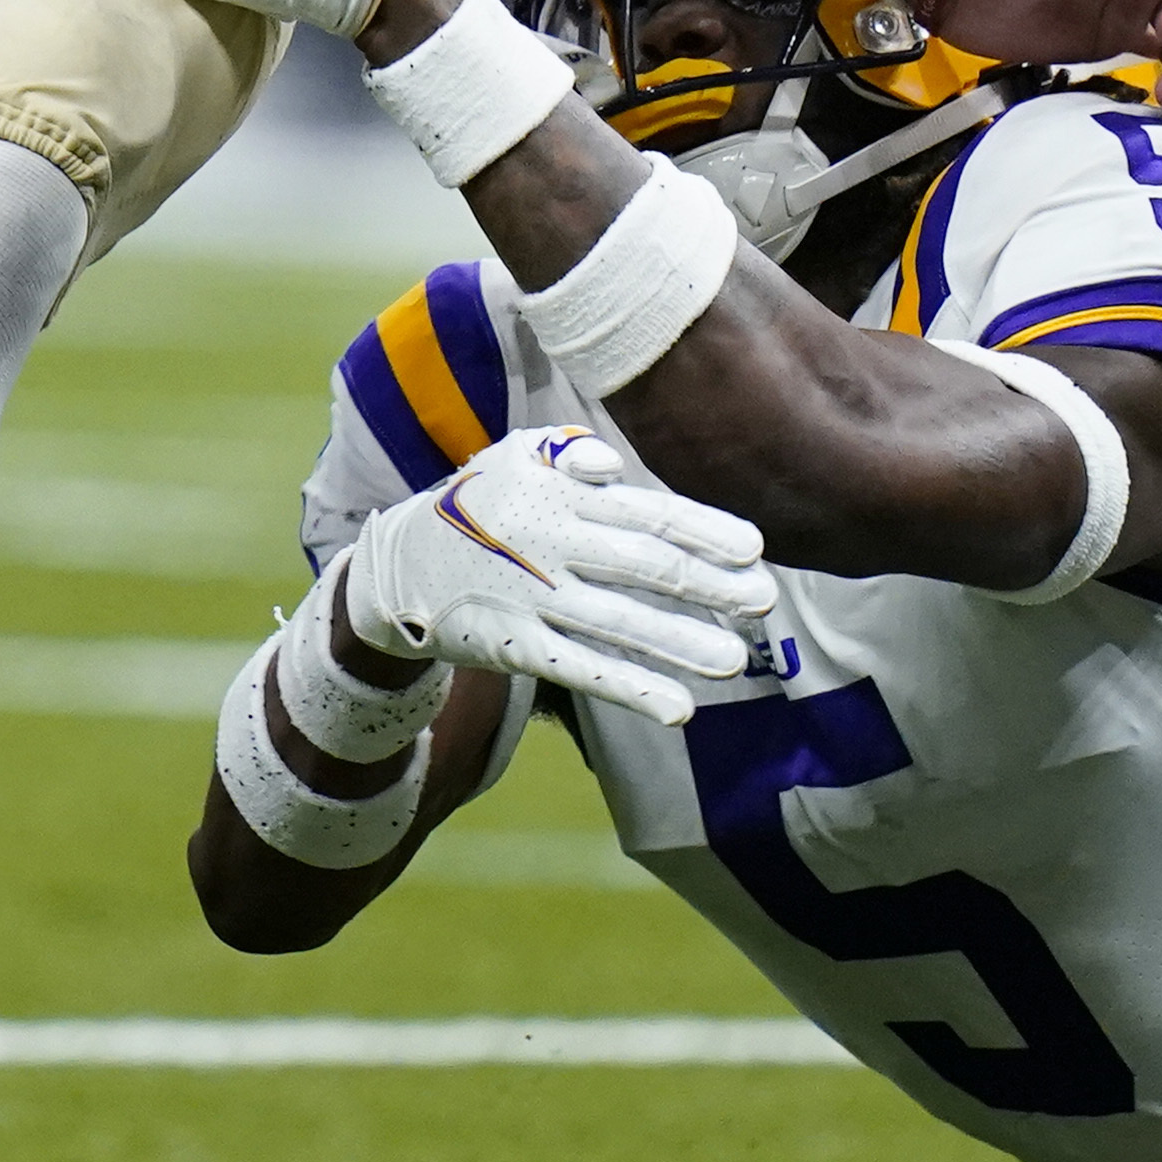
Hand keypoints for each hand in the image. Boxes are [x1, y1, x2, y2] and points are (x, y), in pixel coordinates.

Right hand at [341, 426, 773, 728]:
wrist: (398, 564)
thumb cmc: (480, 502)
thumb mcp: (513, 456)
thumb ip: (568, 452)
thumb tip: (613, 465)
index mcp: (558, 493)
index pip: (644, 511)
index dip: (702, 529)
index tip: (756, 548)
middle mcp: (550, 545)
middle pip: (642, 567)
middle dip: (707, 584)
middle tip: (763, 601)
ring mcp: (533, 599)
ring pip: (618, 624)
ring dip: (680, 644)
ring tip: (735, 660)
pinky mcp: (515, 647)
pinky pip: (581, 670)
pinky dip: (631, 689)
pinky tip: (679, 709)